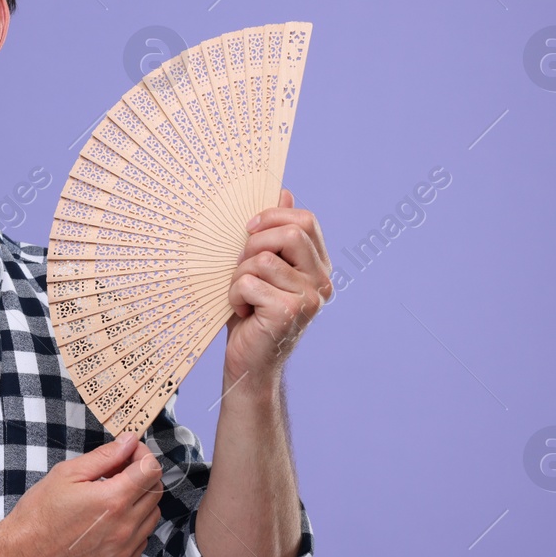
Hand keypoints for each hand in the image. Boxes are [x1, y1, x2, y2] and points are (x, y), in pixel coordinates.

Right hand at [0, 432, 164, 556]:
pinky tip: (110, 521)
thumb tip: (129, 442)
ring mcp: (124, 550)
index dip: (142, 455)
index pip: (151, 470)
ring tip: (112, 497)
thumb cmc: (39, 514)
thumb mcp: (67, 474)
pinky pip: (141, 540)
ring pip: (152, 516)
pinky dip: (133, 526)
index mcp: (113, 500)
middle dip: (141, 476)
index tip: (129, 454)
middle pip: (155, 491)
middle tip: (118, 472)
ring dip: (139, 501)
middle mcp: (124, 527)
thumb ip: (104, 456)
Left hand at [224, 187, 332, 388]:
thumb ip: (274, 234)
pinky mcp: (290, 312)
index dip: (272, 217)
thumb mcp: (260, 268)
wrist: (249, 363)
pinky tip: (241, 312)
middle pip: (290, 233)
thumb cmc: (251, 314)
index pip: (305, 221)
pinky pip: (250, 282)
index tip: (248, 231)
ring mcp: (309, 298)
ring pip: (262, 259)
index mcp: (316, 266)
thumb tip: (284, 193)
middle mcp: (320, 281)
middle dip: (254, 244)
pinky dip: (235, 295)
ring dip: (239, 275)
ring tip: (242, 296)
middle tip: (242, 268)